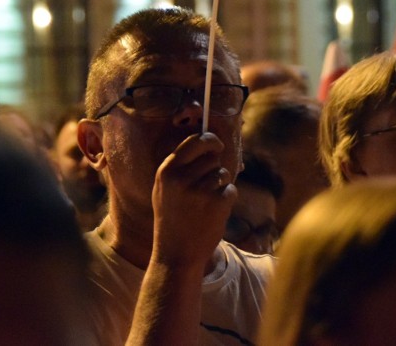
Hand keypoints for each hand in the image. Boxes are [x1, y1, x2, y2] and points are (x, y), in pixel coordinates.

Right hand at [150, 132, 236, 270]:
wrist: (176, 255)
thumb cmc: (172, 220)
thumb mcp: (165, 190)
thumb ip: (181, 167)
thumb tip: (207, 142)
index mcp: (166, 171)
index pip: (194, 140)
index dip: (209, 139)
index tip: (216, 144)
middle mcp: (181, 177)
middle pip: (212, 156)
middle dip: (214, 167)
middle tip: (208, 184)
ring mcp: (200, 190)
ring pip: (223, 173)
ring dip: (220, 186)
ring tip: (205, 204)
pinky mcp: (217, 202)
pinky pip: (230, 189)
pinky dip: (226, 200)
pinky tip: (212, 213)